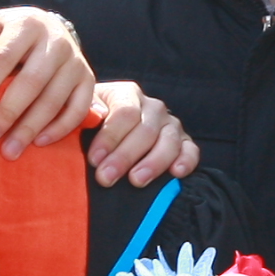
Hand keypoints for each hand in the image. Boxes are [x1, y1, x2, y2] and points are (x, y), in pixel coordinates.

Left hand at [0, 6, 96, 156]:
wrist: (44, 29)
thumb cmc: (7, 36)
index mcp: (27, 24)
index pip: (4, 57)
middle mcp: (56, 39)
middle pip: (32, 82)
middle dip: (8, 113)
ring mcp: (75, 60)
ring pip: (54, 99)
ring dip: (30, 128)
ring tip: (9, 150)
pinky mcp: (87, 79)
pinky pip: (77, 109)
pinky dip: (59, 129)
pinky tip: (38, 142)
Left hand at [85, 82, 201, 186]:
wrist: (104, 135)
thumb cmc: (91, 127)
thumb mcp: (83, 114)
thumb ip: (86, 113)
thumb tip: (94, 114)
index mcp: (127, 94)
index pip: (124, 113)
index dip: (109, 137)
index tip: (94, 159)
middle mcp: (152, 107)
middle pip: (145, 130)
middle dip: (124, 156)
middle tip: (106, 178)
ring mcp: (170, 125)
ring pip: (168, 141)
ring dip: (152, 163)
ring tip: (136, 181)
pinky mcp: (183, 143)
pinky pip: (191, 150)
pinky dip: (186, 161)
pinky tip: (176, 173)